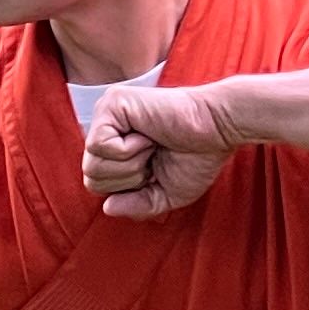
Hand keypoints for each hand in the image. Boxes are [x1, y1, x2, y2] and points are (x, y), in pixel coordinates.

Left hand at [83, 81, 232, 216]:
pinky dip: (128, 150)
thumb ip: (135, 206)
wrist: (218, 131)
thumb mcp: (164, 195)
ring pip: (92, 163)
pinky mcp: (112, 102)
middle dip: (128, 179)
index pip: (97, 184)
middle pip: (91, 176)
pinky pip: (99, 145)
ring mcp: (107, 112)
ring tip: (151, 145)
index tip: (155, 170)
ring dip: (130, 164)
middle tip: (154, 157)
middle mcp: (107, 127)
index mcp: (115, 147)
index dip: (128, 188)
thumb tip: (107, 207)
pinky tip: (147, 136)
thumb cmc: (196, 158)